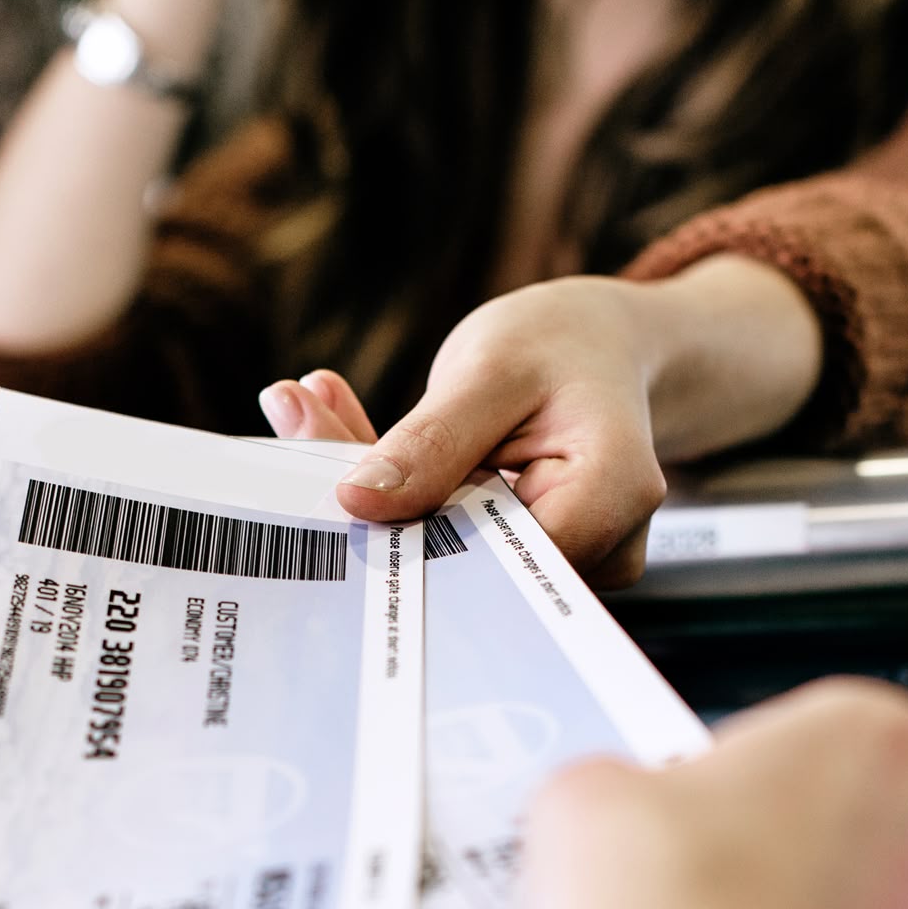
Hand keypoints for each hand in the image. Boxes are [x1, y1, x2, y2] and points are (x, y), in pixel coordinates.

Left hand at [261, 256, 821, 587]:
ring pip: (444, 552)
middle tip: (296, 416)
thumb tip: (360, 505)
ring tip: (311, 408)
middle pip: (463, 560)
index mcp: (611, 497)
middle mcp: (597, 549)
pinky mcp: (516, 563)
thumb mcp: (494, 368)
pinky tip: (342, 426)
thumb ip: (432, 441)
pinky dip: (393, 491)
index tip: (332, 482)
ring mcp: (558, 564)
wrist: (600, 347)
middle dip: (373, 501)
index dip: (412, 538)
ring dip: (374, 489)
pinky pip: (443, 540)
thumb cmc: (564, 344)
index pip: (497, 558)